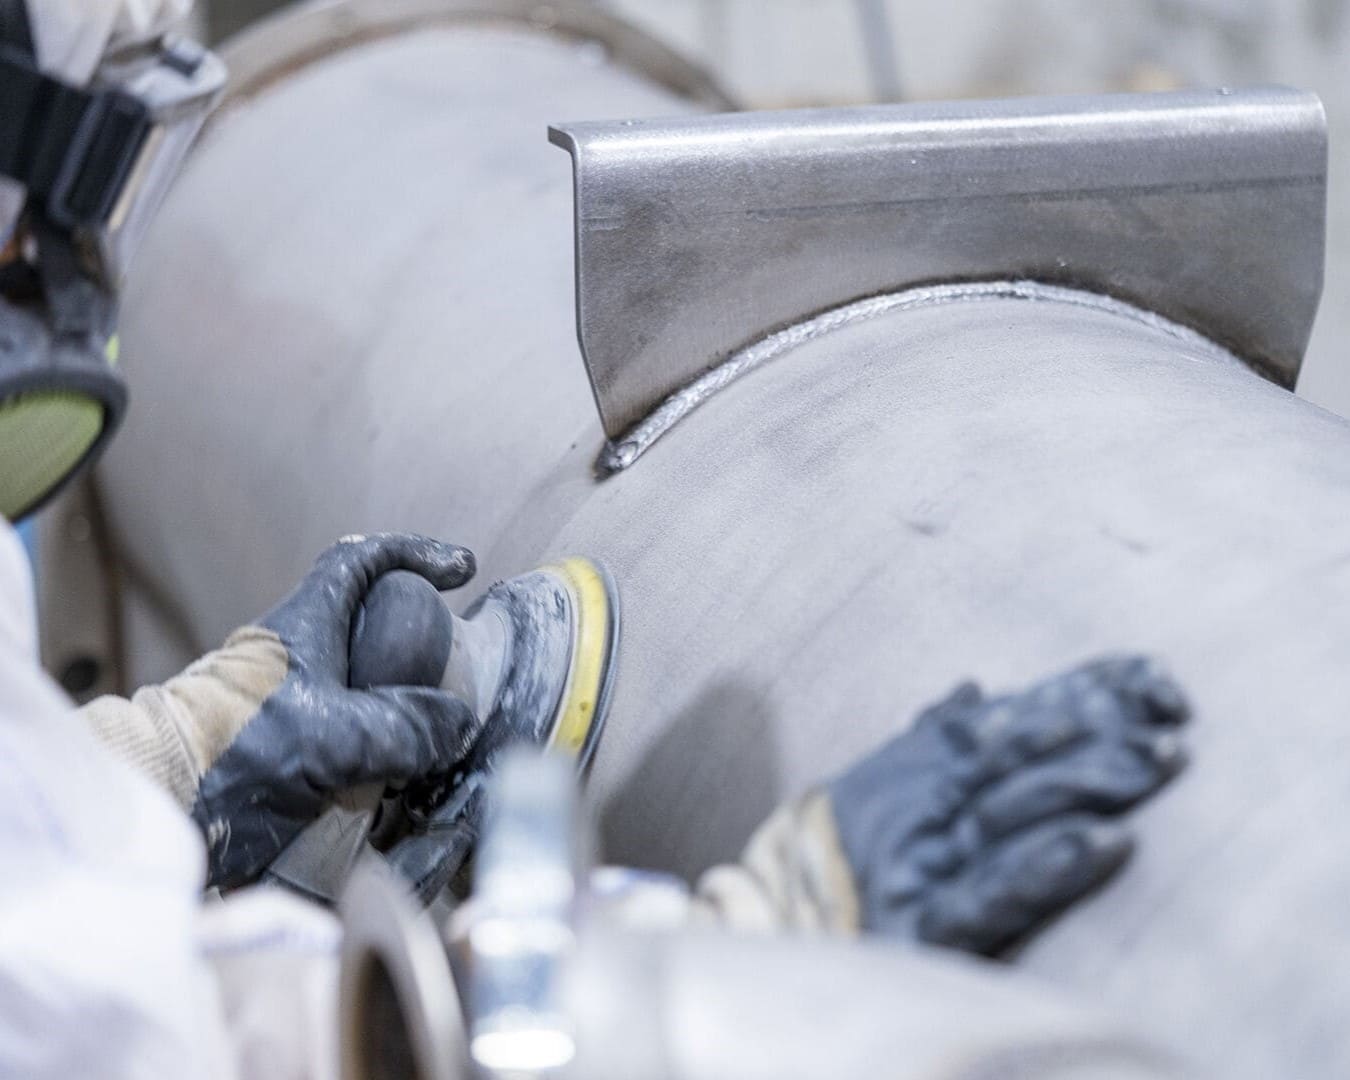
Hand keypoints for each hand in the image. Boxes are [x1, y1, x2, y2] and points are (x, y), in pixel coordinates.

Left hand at [189, 533, 478, 888]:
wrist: (167, 803)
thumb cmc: (237, 749)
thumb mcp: (335, 736)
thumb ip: (405, 727)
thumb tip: (455, 722)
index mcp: (306, 625)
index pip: (361, 560)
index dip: (413, 554)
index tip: (458, 571)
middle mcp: (298, 655)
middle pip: (370, 630)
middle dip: (417, 652)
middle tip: (452, 680)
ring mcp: (291, 703)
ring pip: (363, 689)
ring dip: (402, 713)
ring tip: (435, 745)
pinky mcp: (286, 750)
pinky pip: (350, 740)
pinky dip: (382, 756)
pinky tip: (404, 784)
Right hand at [828, 655, 1189, 953]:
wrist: (777, 926)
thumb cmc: (847, 855)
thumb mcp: (886, 786)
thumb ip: (935, 738)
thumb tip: (972, 688)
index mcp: (924, 765)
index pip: (1013, 714)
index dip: (1082, 690)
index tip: (1155, 674)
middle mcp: (924, 802)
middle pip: (1016, 755)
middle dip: (1095, 732)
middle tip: (1170, 719)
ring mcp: (923, 863)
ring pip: (1010, 810)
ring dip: (1085, 782)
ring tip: (1155, 762)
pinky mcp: (924, 930)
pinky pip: (993, 894)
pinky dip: (1047, 866)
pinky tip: (1105, 844)